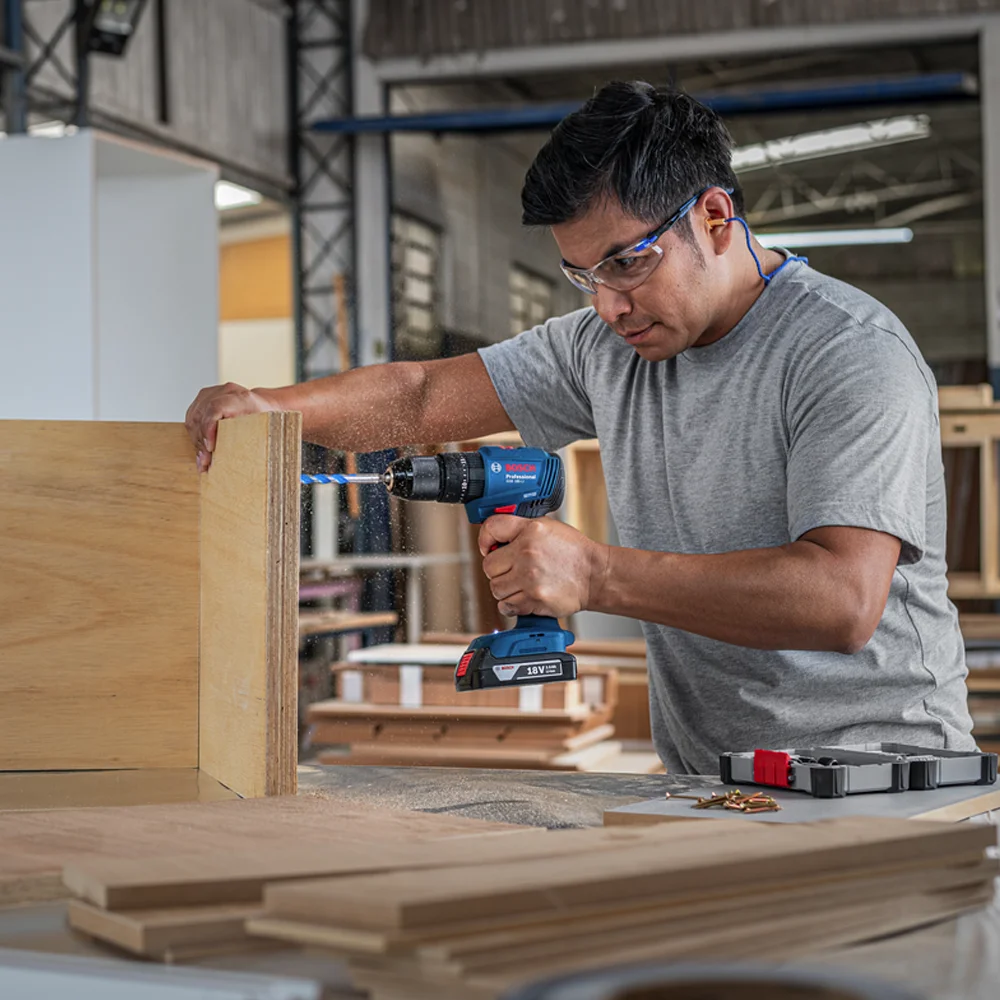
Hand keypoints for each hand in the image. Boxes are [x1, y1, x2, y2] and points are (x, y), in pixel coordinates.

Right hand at [184, 383, 276, 471]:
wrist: (263, 404)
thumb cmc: (265, 419)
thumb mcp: (263, 430)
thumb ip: (248, 441)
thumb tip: (227, 462)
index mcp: (242, 397)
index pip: (215, 408)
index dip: (208, 428)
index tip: (210, 448)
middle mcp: (225, 392)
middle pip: (202, 416)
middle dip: (201, 442)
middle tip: (206, 462)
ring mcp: (212, 393)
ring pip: (194, 418)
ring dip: (196, 442)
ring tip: (203, 459)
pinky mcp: (203, 399)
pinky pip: (192, 418)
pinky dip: (195, 436)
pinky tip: (201, 449)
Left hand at [478, 516, 609, 618]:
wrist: (595, 574)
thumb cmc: (572, 552)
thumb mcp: (546, 527)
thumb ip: (518, 528)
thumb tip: (492, 538)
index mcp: (530, 531)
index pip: (491, 528)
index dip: (486, 540)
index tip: (489, 548)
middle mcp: (528, 553)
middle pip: (488, 566)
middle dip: (498, 570)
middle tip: (512, 569)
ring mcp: (530, 578)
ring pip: (496, 588)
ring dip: (505, 588)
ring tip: (522, 583)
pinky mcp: (535, 599)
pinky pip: (506, 606)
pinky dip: (512, 604)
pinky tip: (525, 596)